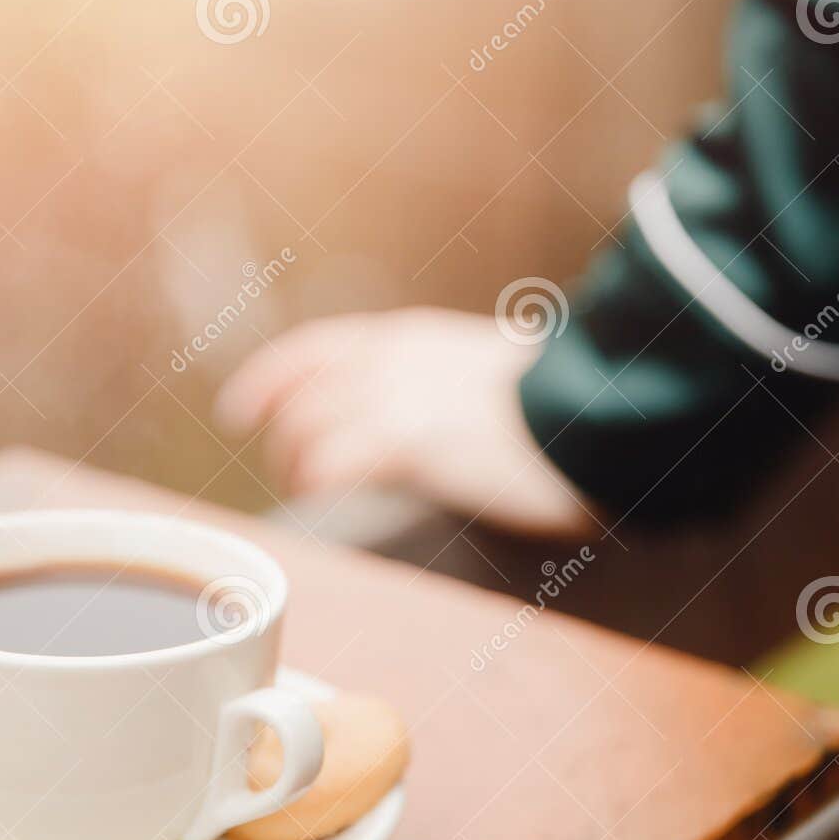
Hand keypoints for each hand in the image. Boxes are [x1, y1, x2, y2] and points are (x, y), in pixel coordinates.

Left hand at [214, 307, 595, 537]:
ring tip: (311, 496)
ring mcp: (394, 397)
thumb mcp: (493, 375)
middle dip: (284, 441)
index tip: (239, 410)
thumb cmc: (566, 402)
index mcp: (411, 338)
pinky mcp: (406, 441)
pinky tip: (327, 501)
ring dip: (298, 469)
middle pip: (299, 399)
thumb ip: (448, 388)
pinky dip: (319, 484)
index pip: (314, 351)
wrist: (600, 405)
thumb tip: (439, 424)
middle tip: (293, 477)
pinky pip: (330, 465)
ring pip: (304, 432)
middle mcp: (390, 360)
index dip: (266, 381)